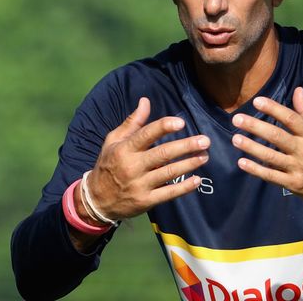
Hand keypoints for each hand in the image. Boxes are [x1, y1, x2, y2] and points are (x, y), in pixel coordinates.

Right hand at [86, 97, 209, 220]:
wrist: (96, 199)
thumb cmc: (108, 164)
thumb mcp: (113, 141)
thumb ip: (132, 122)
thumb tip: (146, 101)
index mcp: (124, 149)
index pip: (146, 135)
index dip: (164, 127)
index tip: (181, 122)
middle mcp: (132, 166)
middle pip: (162, 154)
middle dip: (185, 146)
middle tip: (205, 141)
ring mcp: (139, 185)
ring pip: (168, 173)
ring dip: (189, 164)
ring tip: (204, 156)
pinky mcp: (145, 201)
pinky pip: (168, 193)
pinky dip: (184, 187)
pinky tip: (197, 180)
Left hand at [232, 87, 302, 210]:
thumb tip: (297, 90)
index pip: (291, 119)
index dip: (273, 109)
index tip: (257, 101)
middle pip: (277, 136)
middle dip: (255, 126)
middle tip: (237, 119)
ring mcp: (298, 169)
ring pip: (271, 156)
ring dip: (251, 147)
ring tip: (235, 138)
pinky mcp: (293, 184)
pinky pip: (271, 176)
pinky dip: (256, 170)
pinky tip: (242, 162)